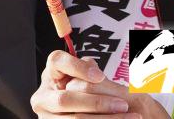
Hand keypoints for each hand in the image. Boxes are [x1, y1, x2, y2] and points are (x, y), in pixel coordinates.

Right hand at [32, 50, 168, 117]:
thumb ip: (89, 70)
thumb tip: (94, 71)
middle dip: (96, 103)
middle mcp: (42, 97)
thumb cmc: (87, 94)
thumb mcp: (86, 78)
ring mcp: (47, 117)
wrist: (85, 111)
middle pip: (64, 99)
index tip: (100, 76)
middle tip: (122, 104)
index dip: (77, 67)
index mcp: (50, 75)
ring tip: (130, 117)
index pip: (57, 61)